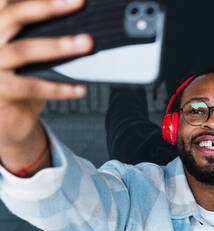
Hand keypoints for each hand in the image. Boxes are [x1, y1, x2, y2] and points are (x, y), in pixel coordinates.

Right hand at [0, 0, 92, 172]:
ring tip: (86, 43)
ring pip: (24, 50)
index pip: (9, 3)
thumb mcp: (22, 50)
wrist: (3, 117)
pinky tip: (79, 88)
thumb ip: (36, 33)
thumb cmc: (16, 78)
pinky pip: (31, 87)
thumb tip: (76, 21)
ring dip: (58, 45)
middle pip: (13, 16)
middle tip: (76, 2)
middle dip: (47, 7)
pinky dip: (58, 88)